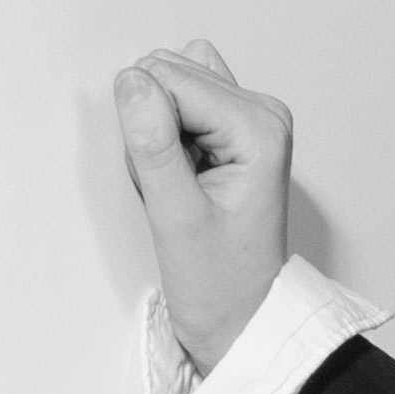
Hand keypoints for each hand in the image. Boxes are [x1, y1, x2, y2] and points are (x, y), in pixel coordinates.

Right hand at [112, 40, 293, 374]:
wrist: (242, 321)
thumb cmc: (220, 285)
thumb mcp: (177, 219)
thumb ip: (153, 146)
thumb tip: (132, 82)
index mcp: (260, 127)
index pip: (168, 77)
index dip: (148, 129)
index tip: (172, 182)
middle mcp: (261, 112)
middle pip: (167, 73)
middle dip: (152, 127)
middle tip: (174, 188)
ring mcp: (247, 116)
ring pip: (165, 83)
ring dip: (154, 132)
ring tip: (179, 186)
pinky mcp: (230, 126)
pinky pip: (173, 100)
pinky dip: (162, 134)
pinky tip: (180, 174)